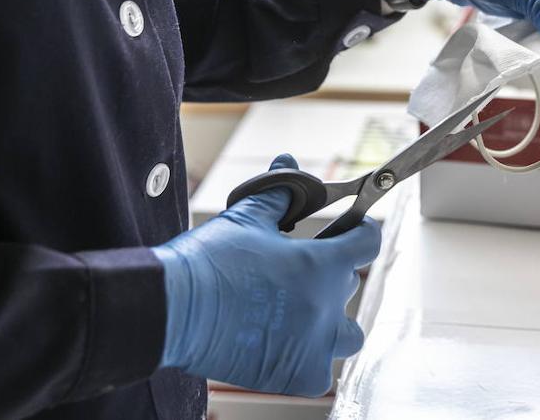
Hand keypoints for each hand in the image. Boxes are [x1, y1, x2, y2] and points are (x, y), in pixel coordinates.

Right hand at [153, 155, 380, 395]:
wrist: (171, 309)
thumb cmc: (208, 262)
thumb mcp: (247, 218)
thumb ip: (280, 193)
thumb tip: (289, 165)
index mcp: (321, 264)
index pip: (368, 242)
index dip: (361, 230)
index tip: (352, 229)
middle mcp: (326, 307)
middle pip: (350, 284)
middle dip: (331, 271)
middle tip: (300, 267)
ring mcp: (314, 345)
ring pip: (347, 334)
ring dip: (333, 320)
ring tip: (305, 310)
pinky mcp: (294, 374)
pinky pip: (321, 369)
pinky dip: (310, 356)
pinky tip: (287, 343)